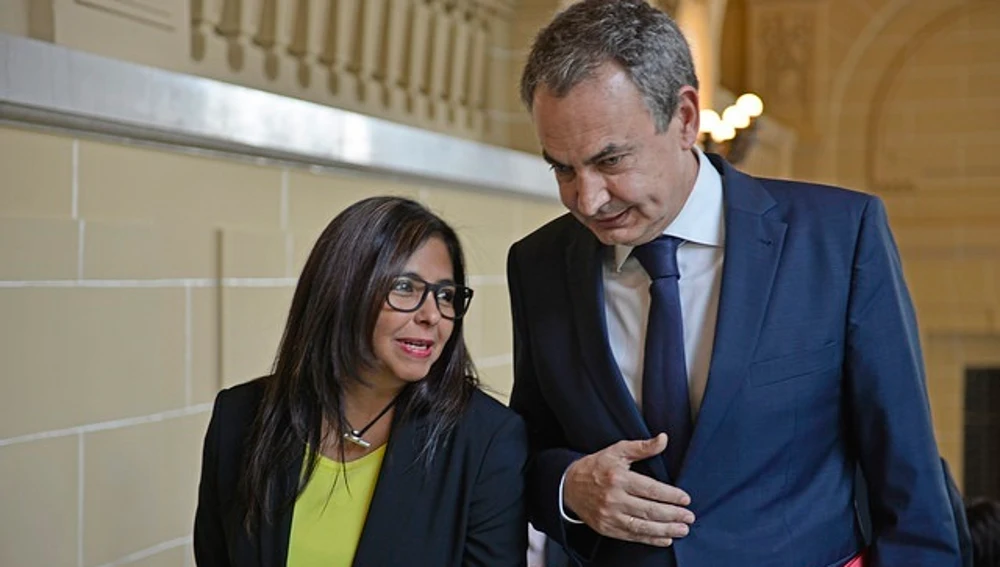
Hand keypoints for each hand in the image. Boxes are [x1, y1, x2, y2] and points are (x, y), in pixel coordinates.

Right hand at [563, 433, 694, 546]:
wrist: (569, 486)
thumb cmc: (596, 466)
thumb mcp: (617, 451)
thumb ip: (642, 447)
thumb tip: (663, 439)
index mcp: (618, 478)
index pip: (650, 489)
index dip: (670, 495)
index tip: (685, 499)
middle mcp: (613, 498)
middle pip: (649, 510)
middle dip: (673, 514)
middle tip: (689, 516)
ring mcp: (609, 515)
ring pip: (642, 526)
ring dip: (665, 530)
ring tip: (683, 530)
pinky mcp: (606, 528)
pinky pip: (632, 536)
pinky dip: (650, 539)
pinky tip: (665, 538)